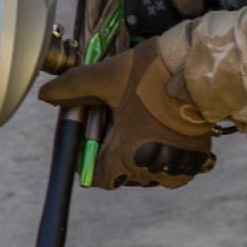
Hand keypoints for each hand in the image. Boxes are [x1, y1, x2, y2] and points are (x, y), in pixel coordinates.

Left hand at [39, 37, 214, 189]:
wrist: (200, 70)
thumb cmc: (152, 75)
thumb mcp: (106, 77)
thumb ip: (73, 87)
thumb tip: (46, 94)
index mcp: (124, 157)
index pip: (97, 176)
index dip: (91, 157)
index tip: (96, 135)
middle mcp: (149, 170)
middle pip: (122, 170)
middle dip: (118, 150)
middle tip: (122, 119)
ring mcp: (175, 167)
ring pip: (148, 168)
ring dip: (143, 151)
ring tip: (145, 120)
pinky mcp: (196, 160)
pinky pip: (173, 166)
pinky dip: (166, 153)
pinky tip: (166, 128)